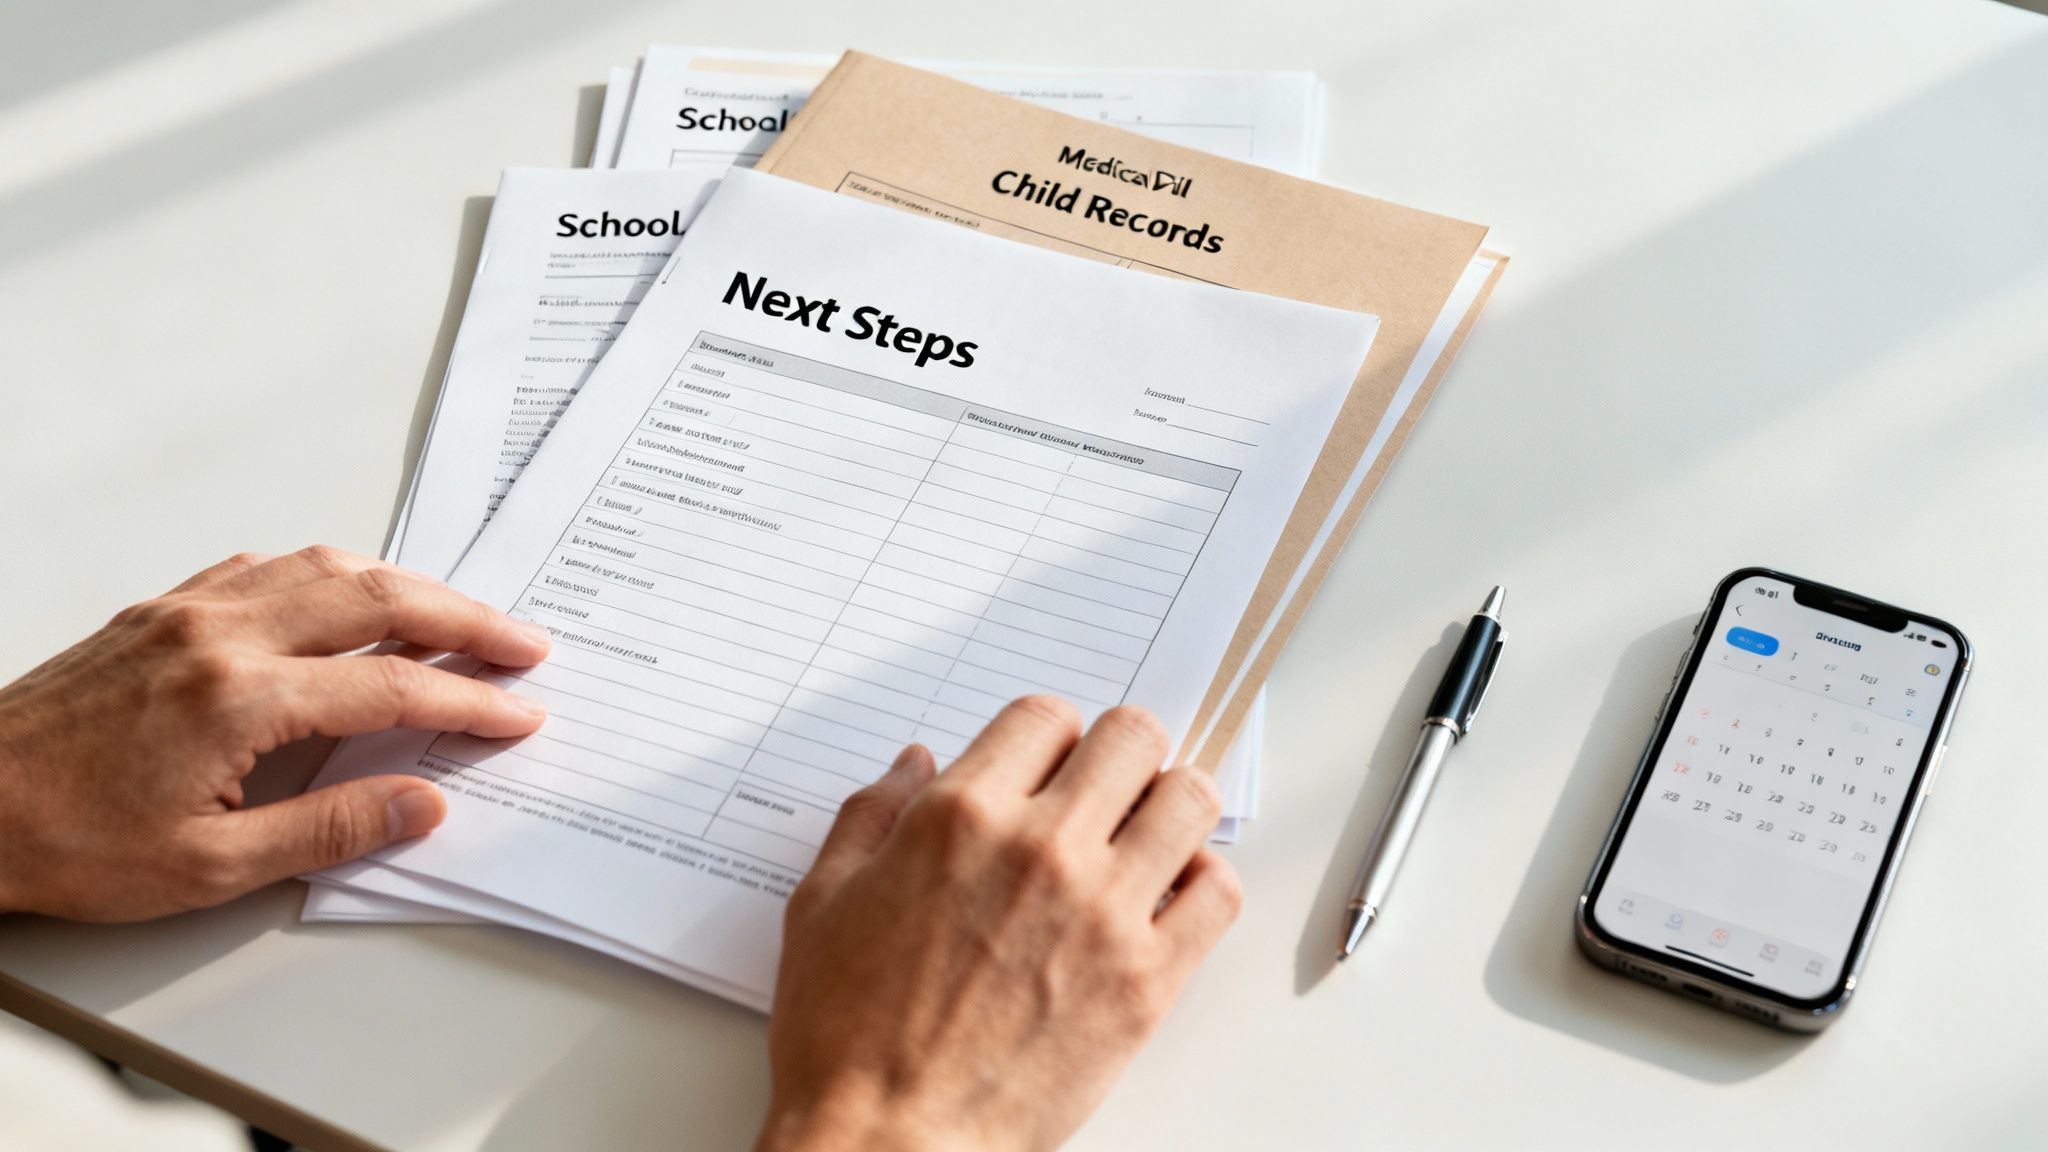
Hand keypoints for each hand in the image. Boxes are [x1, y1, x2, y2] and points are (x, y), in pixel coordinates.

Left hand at [0, 546, 549, 920]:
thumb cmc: (66, 842)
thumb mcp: (209, 867)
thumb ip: (328, 830)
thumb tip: (420, 804)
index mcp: (238, 698)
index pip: (391, 683)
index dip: (468, 697)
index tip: (517, 710)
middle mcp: (219, 634)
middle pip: (377, 599)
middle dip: (464, 617)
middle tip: (521, 640)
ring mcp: (186, 612)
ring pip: (323, 566)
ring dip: (404, 583)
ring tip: (456, 611)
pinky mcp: (158, 610)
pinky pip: (264, 566)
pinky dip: (327, 572)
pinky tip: (345, 593)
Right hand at [756, 697, 1241, 1151]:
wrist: (890, 1145)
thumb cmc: (843, 1038)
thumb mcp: (821, 903)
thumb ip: (870, 816)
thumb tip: (915, 764)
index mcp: (959, 816)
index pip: (1046, 716)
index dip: (1048, 738)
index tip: (1044, 770)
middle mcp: (1042, 847)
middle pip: (1133, 736)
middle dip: (1118, 755)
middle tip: (1103, 795)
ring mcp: (1104, 912)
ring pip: (1189, 799)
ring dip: (1168, 808)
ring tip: (1141, 842)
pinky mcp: (1148, 980)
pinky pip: (1219, 893)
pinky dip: (1201, 884)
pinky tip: (1163, 903)